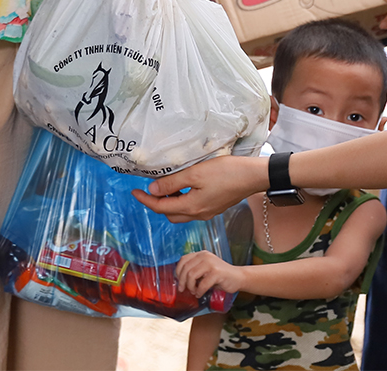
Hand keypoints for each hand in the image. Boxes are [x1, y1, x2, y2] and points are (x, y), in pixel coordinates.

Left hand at [132, 156, 264, 223]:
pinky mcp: (214, 207)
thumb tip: (152, 190)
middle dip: (156, 204)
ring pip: (181, 212)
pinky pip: (192, 208)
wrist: (252, 176)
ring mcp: (207, 212)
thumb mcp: (195, 174)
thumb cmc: (226, 172)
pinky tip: (184, 188)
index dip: (145, 200)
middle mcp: (198, 214)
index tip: (133, 192)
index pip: (160, 207)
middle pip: (169, 214)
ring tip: (164, 187)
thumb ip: (172, 183)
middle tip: (147, 189)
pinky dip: (182, 200)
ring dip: (170, 203)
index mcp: (191, 207)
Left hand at [176, 251, 240, 296]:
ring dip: (191, 287)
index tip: (178, 281)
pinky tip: (200, 294)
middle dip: (182, 281)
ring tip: (194, 292)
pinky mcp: (217, 273)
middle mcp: (205, 256)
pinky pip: (202, 284)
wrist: (238, 277)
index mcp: (201, 254)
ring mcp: (211, 263)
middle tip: (184, 289)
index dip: (178, 271)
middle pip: (186, 268)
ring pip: (191, 275)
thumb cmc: (220, 276)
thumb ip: (195, 270)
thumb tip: (180, 279)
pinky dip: (199, 291)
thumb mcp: (205, 269)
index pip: (183, 259)